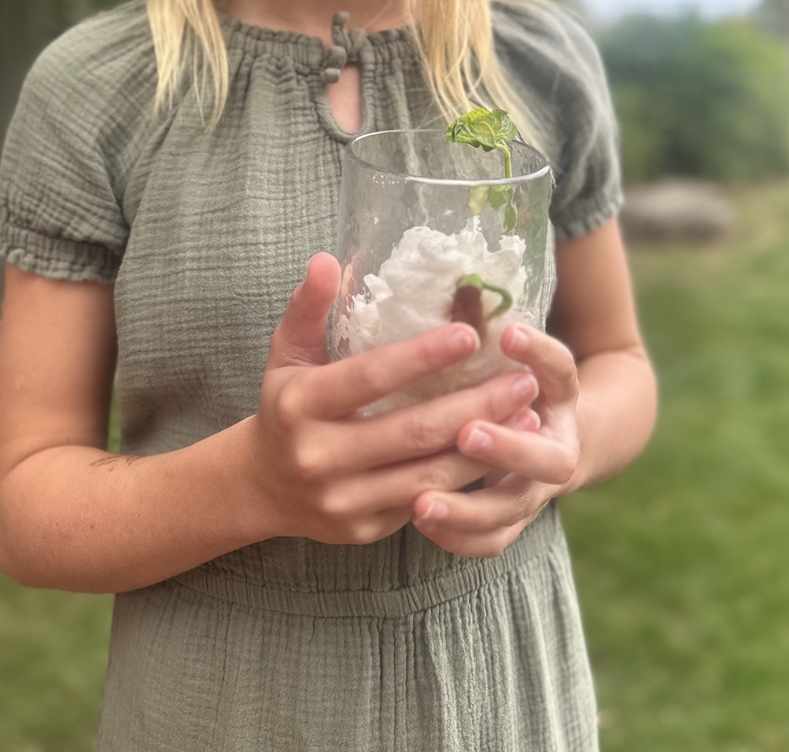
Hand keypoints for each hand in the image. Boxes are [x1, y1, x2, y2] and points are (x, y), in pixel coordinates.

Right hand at [249, 254, 541, 546]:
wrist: (260, 488)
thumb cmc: (284, 406)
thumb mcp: (287, 354)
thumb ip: (308, 308)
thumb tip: (326, 259)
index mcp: (300, 404)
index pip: (370, 377)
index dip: (421, 356)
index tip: (471, 335)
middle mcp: (319, 456)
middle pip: (412, 429)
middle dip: (475, 405)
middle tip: (524, 379)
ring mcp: (342, 499)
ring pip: (428, 475)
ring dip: (485, 447)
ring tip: (528, 416)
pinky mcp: (363, 529)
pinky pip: (426, 504)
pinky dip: (467, 480)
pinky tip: (503, 455)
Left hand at [411, 323, 579, 556]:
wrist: (559, 436)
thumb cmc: (512, 378)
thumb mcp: (507, 347)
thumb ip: (482, 320)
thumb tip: (457, 281)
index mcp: (560, 393)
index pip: (561, 370)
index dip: (540, 353)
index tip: (508, 333)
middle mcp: (557, 443)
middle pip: (547, 457)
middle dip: (507, 446)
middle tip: (466, 433)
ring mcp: (538, 487)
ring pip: (515, 507)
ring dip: (471, 507)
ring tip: (420, 502)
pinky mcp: (514, 518)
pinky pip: (493, 540)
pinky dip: (460, 534)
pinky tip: (419, 519)